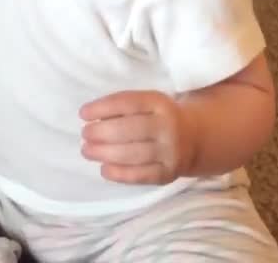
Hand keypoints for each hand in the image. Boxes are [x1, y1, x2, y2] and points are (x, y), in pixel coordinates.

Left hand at [80, 90, 198, 184]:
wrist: (194, 137)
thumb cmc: (157, 117)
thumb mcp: (146, 103)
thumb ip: (122, 107)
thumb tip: (90, 118)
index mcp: (159, 103)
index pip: (128, 103)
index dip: (103, 108)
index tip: (83, 114)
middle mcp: (168, 126)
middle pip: (130, 129)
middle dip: (101, 132)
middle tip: (85, 135)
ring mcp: (170, 151)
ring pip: (134, 154)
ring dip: (105, 153)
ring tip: (87, 151)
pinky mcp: (169, 173)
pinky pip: (142, 175)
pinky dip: (120, 174)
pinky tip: (104, 169)